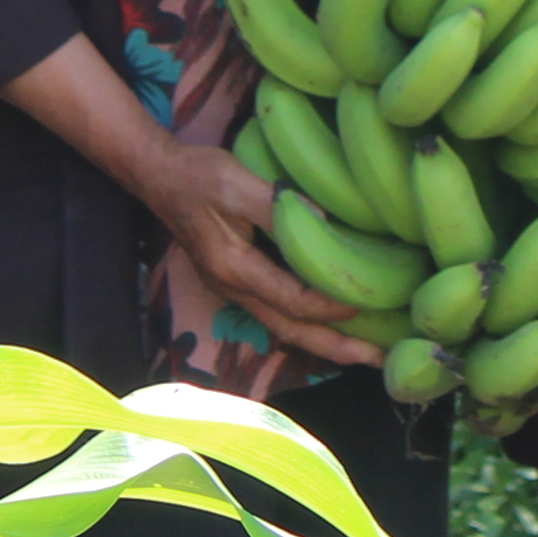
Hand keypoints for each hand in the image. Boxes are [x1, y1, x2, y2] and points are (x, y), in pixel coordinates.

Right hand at [140, 131, 377, 366]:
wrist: (158, 176)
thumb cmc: (197, 176)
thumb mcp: (236, 182)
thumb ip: (278, 204)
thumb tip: (325, 222)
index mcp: (234, 268)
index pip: (292, 299)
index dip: (331, 304)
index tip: (369, 301)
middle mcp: (233, 289)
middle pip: (291, 331)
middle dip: (336, 348)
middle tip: (379, 360)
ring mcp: (233, 289)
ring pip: (284, 327)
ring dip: (324, 341)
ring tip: (364, 350)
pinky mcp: (237, 281)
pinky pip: (277, 312)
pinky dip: (307, 322)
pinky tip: (329, 320)